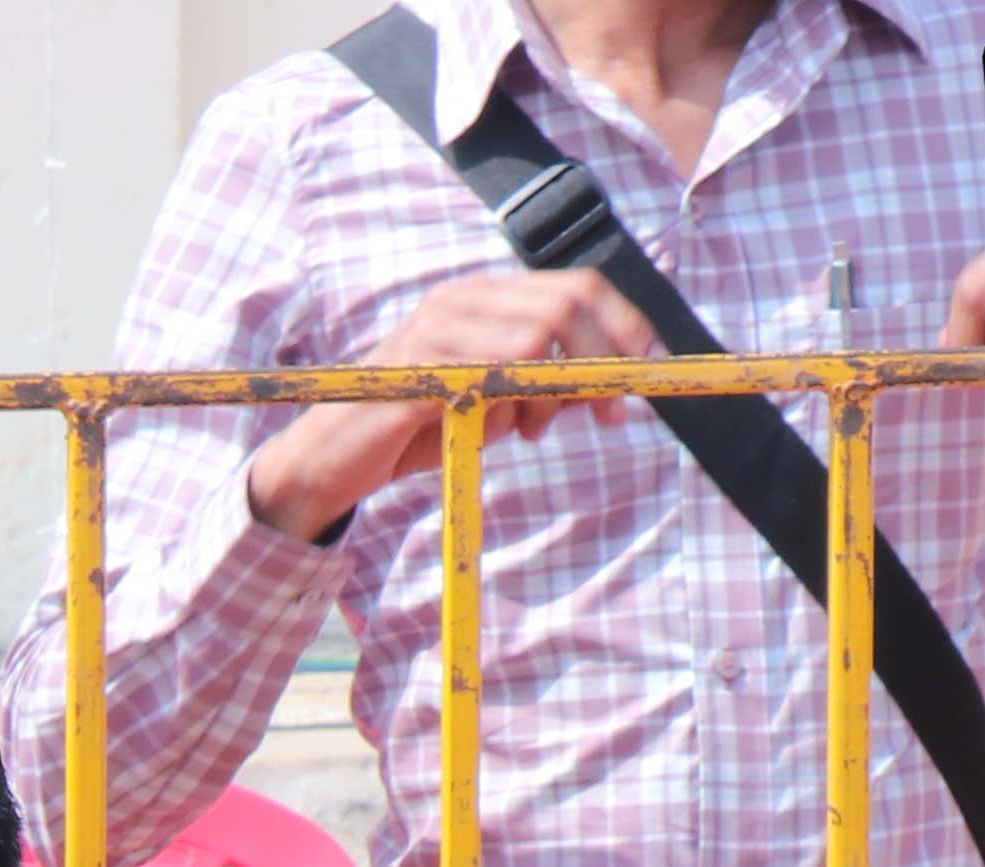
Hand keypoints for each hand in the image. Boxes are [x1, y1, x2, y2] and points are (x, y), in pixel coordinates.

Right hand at [243, 268, 659, 543]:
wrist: (330, 461)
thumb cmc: (414, 432)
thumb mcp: (494, 404)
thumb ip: (546, 386)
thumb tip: (616, 390)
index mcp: (483, 296)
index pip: (578, 286)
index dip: (627, 325)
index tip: (654, 370)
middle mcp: (461, 298)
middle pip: (568, 305)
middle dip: (606, 360)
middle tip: (613, 411)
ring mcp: (437, 327)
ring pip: (539, 340)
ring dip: (554, 395)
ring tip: (530, 430)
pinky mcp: (419, 368)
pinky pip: (496, 377)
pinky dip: (513, 410)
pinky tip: (499, 432)